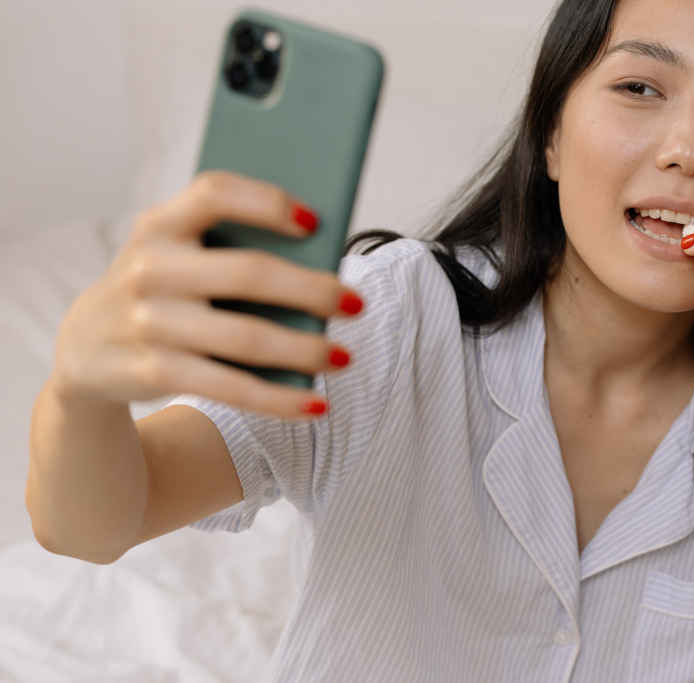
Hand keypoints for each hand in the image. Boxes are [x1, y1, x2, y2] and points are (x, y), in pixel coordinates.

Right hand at [52, 170, 361, 419]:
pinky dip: (280, 399)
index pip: (215, 194)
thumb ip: (227, 249)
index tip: (317, 221)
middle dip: (312, 290)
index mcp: (158, 225)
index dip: (268, 203)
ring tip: (344, 357)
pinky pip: (231, 387)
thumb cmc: (162, 290)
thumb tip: (322, 266)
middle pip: (248, 273)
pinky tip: (316, 403)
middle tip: (356, 304)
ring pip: (246, 337)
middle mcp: (149, 268)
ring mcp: (147, 323)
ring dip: (305, 350)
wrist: (83, 350)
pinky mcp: (151, 372)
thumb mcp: (176, 255)